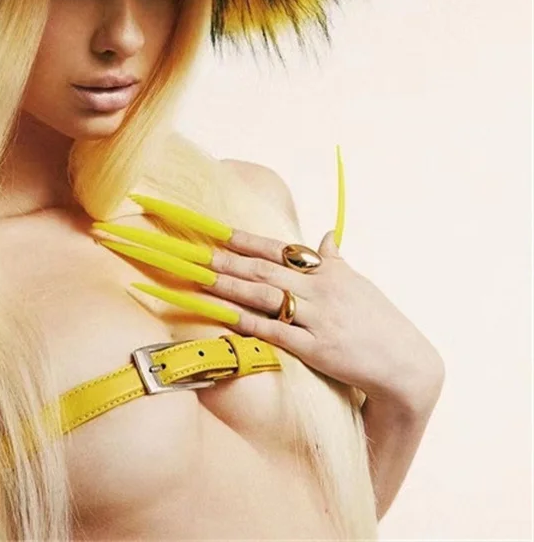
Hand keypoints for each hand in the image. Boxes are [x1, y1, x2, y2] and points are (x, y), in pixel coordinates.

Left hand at [91, 192, 443, 409]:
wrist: (409, 365)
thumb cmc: (379, 321)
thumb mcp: (357, 284)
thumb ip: (334, 260)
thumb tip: (324, 236)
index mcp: (323, 268)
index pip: (271, 246)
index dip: (236, 237)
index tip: (205, 226)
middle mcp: (317, 287)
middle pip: (257, 267)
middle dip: (216, 258)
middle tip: (182, 248)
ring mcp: (315, 317)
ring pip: (260, 294)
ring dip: (222, 284)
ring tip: (189, 275)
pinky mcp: (315, 349)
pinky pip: (272, 331)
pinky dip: (243, 321)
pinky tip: (218, 314)